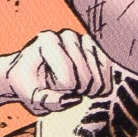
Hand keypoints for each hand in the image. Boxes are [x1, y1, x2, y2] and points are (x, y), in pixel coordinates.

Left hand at [2, 23, 116, 117]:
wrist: (30, 72)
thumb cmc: (28, 83)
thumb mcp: (28, 96)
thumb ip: (46, 100)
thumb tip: (73, 99)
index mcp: (47, 41)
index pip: (67, 78)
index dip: (59, 90)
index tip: (48, 85)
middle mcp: (68, 36)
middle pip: (86, 77)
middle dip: (75, 91)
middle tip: (63, 89)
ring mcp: (84, 40)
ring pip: (99, 76)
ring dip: (89, 90)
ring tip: (75, 88)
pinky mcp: (97, 48)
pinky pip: (108, 71)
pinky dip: (102, 85)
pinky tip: (90, 88)